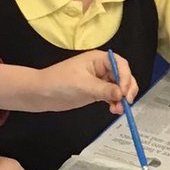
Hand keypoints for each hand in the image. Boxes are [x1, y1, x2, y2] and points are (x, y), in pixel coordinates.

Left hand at [0, 50, 138, 113]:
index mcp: (98, 59)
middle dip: (127, 89)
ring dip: (122, 98)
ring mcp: (99, 80)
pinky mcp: (96, 92)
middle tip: (126, 102)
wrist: (42, 93)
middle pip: (123, 76)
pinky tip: (113, 110)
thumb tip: (121, 94)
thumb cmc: (58, 82)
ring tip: (118, 110)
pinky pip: (112, 96)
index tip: (124, 92)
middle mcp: (101, 68)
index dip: (125, 78)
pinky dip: (115, 103)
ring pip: (119, 88)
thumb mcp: (83, 85)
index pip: (120, 65)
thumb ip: (104, 89)